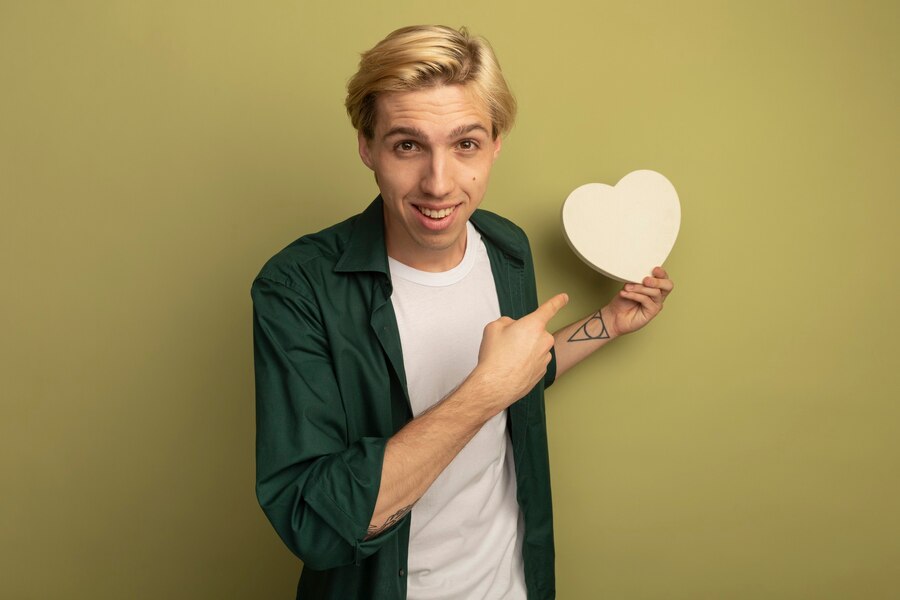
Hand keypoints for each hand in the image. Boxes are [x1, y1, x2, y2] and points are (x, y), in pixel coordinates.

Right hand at [472, 293, 568, 409]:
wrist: (495, 385)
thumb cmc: (495, 358)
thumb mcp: (493, 328)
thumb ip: (507, 322)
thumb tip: (512, 327)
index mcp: (534, 325)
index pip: (549, 308)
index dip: (558, 301)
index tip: (564, 298)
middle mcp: (544, 340)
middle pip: (535, 331)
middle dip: (523, 335)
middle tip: (507, 344)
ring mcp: (544, 357)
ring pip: (534, 347)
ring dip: (524, 350)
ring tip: (507, 358)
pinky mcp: (542, 372)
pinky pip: (534, 361)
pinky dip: (524, 363)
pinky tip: (512, 368)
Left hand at [603, 267, 672, 337]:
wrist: (615, 315)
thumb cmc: (623, 301)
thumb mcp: (629, 285)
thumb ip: (637, 280)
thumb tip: (639, 274)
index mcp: (655, 286)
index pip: (664, 277)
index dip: (661, 273)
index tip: (654, 269)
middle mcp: (658, 295)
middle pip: (668, 285)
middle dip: (657, 281)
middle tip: (645, 280)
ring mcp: (656, 304)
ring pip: (655, 292)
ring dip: (640, 288)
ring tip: (627, 288)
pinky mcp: (652, 312)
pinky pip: (646, 300)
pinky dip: (635, 295)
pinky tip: (626, 294)